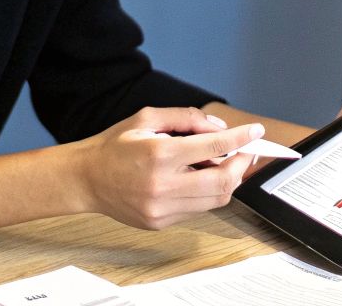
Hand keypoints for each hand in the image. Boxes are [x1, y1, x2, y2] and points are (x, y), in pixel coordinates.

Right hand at [67, 106, 260, 229]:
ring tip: (224, 164)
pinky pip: (197, 209)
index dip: (241, 139)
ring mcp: (162, 208)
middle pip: (223, 180)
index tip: (255, 132)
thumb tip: (220, 129)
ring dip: (228, 180)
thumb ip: (186, 118)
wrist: (86, 179)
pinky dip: (207, 193)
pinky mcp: (160, 222)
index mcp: (159, 154)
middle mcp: (162, 185)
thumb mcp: (147, 118)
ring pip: (215, 199)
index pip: (214, 147)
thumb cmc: (115, 145)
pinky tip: (199, 178)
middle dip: (242, 164)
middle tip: (247, 152)